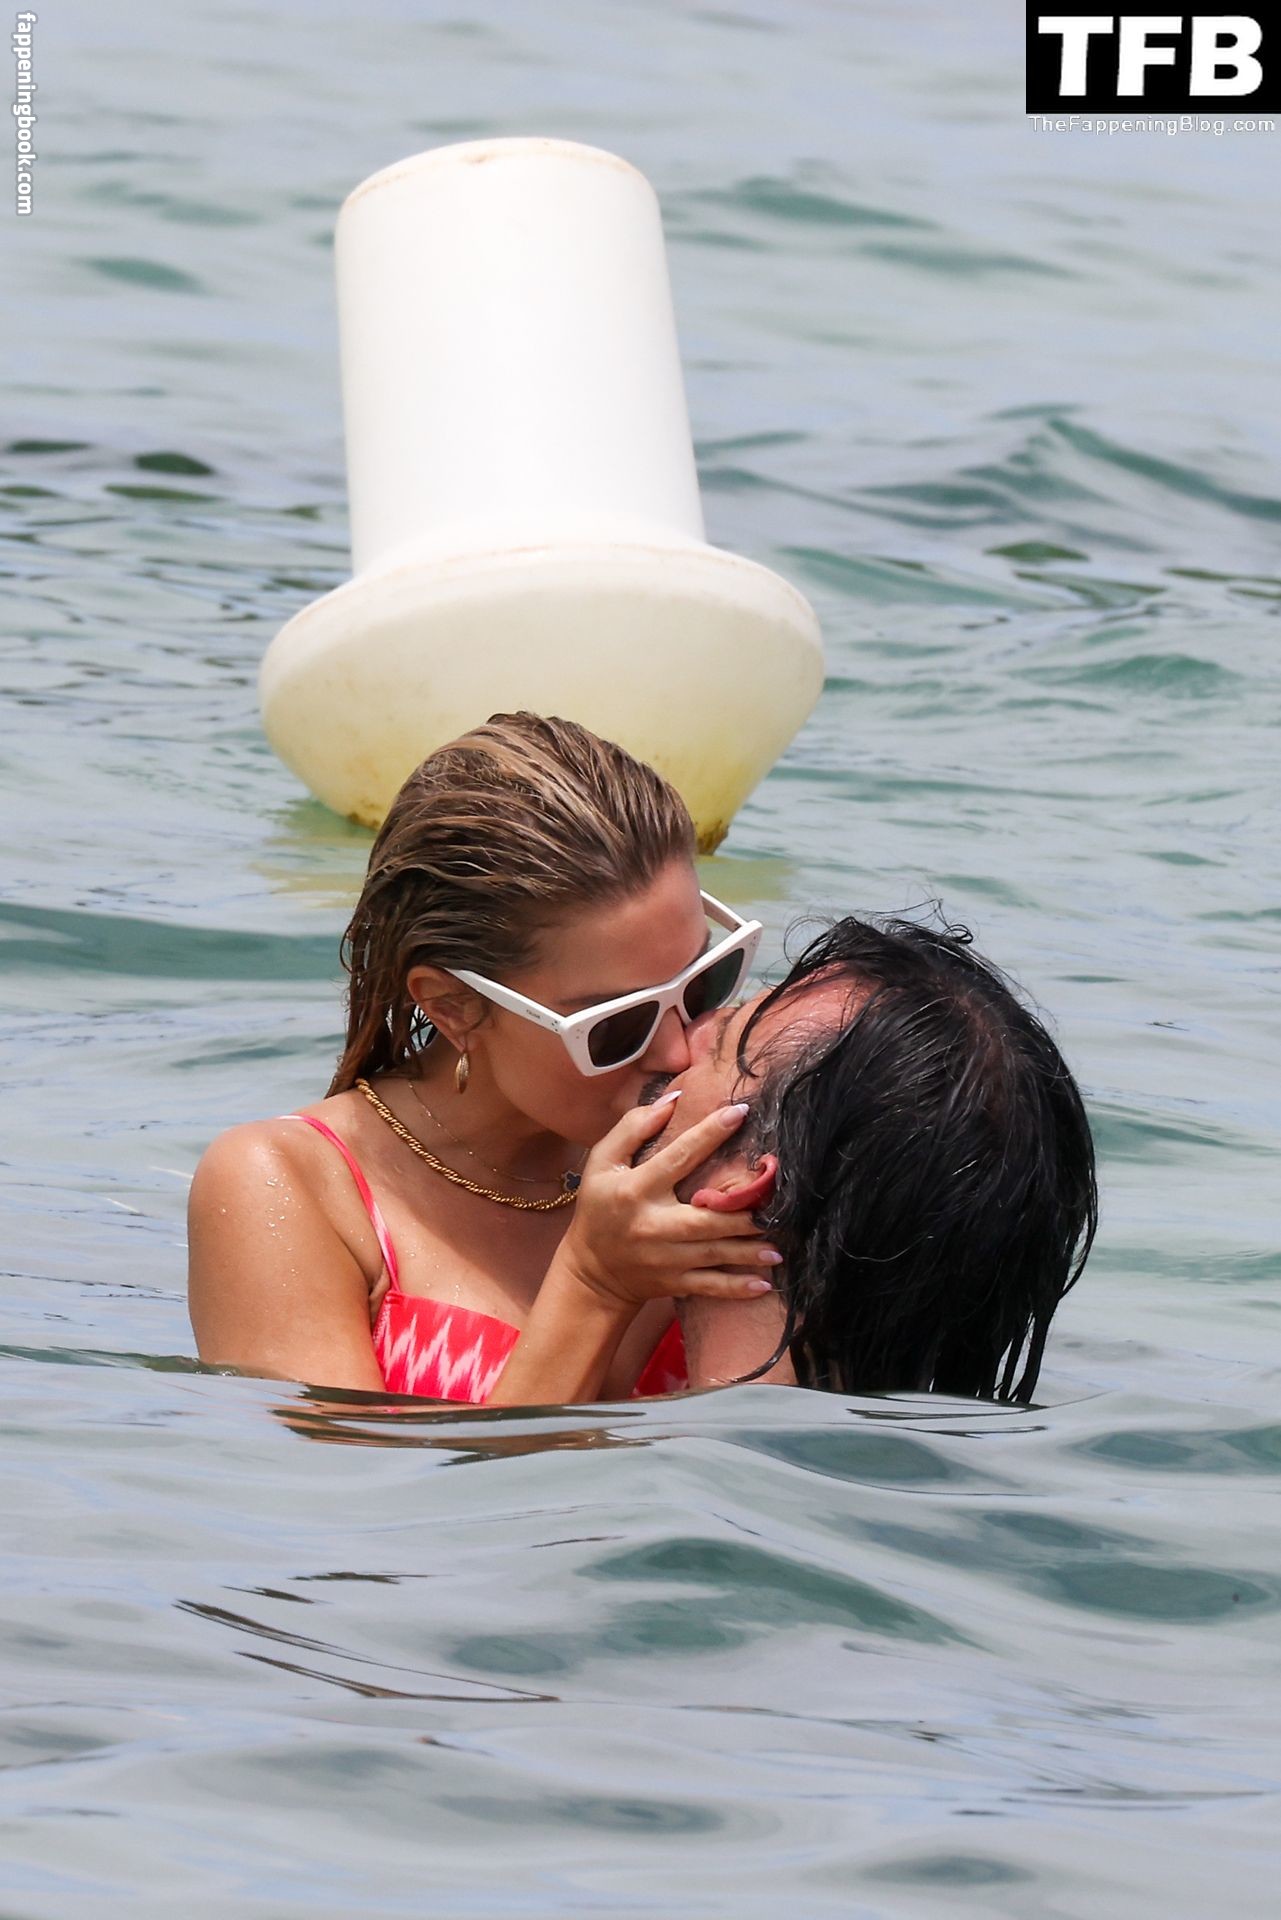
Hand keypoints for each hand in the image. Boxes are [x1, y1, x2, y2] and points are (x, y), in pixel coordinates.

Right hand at [553, 1096, 782, 1313]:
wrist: (590, 1271)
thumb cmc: (599, 1206)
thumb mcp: (602, 1162)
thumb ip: (633, 1127)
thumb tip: (674, 1098)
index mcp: (635, 1189)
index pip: (678, 1157)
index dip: (710, 1133)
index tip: (742, 1113)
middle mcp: (652, 1224)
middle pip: (705, 1218)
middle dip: (742, 1213)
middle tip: (778, 1199)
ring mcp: (664, 1258)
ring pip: (714, 1254)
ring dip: (750, 1251)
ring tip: (781, 1245)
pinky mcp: (673, 1283)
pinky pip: (709, 1286)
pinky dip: (736, 1288)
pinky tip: (763, 1285)